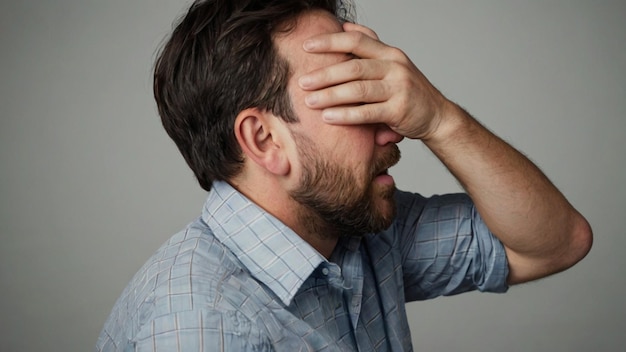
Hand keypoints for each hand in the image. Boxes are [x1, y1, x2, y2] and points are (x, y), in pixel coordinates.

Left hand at [298, 22, 450, 139]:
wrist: (437, 116)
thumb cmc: (407, 90)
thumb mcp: (392, 63)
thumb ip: (371, 46)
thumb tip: (346, 27)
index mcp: (389, 53)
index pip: (356, 40)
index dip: (330, 41)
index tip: (306, 46)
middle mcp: (395, 67)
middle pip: (353, 66)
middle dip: (324, 74)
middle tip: (302, 82)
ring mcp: (399, 88)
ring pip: (358, 89)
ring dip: (330, 95)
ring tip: (310, 101)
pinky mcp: (400, 110)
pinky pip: (367, 112)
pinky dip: (346, 115)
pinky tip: (328, 117)